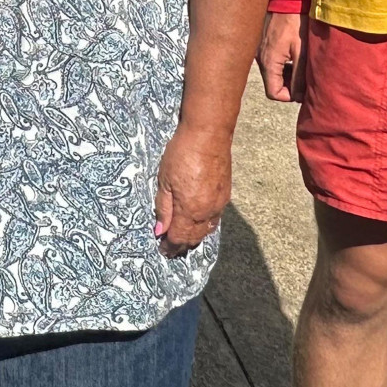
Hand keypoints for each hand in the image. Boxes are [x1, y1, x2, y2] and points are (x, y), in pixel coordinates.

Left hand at [154, 125, 229, 256]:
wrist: (208, 135)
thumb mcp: (165, 180)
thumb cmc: (182, 154)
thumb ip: (163, 208)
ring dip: (194, 238)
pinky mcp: (225, 195)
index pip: (179, 237)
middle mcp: (207, 212)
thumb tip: (160, 231)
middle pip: (194, 237)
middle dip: (182, 246)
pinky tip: (200, 225)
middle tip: (172, 250)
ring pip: (206, 230)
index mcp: (190, 210)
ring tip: (184, 241)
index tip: (163, 251)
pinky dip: (205, 227)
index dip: (170, 246)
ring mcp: (219, 204)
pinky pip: (214, 219)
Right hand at [254, 12, 303, 102]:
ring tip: (299, 63)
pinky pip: (268, 61)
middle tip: (304, 76)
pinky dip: (280, 63)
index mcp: (269, 63)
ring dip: (285, 73)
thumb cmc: (296, 22)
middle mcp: (259, 58)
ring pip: (271, 73)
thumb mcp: (302, 52)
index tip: (302, 88)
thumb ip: (299, 76)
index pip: (274, 93)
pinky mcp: (259, 43)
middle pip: (272, 83)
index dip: (289, 95)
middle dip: (289, 84)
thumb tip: (298, 96)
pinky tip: (291, 53)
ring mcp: (257, 50)